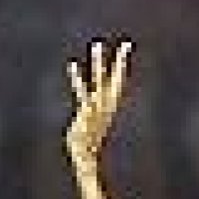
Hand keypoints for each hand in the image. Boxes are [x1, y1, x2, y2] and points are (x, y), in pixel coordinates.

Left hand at [65, 39, 132, 171]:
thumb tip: (97, 109)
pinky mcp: (85, 111)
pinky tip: (72, 64)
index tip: (126, 45)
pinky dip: (77, 77)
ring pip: (98, 79)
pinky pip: (81, 91)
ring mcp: (96, 106)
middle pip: (113, 78)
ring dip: (99, 62)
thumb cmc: (89, 141)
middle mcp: (105, 103)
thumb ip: (96, 111)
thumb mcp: (94, 124)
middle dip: (119, 61)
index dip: (122, 63)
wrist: (84, 155)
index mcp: (109, 105)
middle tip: (124, 43)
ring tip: (98, 44)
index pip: (118, 81)